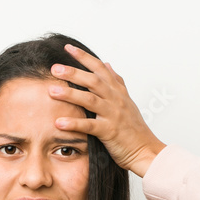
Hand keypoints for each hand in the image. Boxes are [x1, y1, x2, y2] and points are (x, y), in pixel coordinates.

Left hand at [49, 44, 166, 178]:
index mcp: (117, 92)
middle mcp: (116, 100)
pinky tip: (59, 123)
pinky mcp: (110, 132)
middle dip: (73, 73)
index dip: (84, 57)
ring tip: (52, 91)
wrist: (147, 151)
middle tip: (54, 68)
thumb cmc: (134, 130)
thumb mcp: (127, 101)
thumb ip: (116, 82)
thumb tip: (107, 64)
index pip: (100, 68)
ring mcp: (113, 115)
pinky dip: (74, 123)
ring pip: (90, 100)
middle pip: (93, 81)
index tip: (68, 48)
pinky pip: (90, 126)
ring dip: (70, 94)